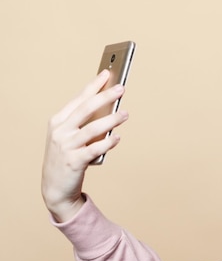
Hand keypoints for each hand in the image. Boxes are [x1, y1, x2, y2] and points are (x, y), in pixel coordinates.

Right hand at [41, 70, 128, 222]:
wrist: (55, 187)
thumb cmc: (68, 157)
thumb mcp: (71, 137)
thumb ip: (86, 124)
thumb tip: (110, 107)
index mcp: (58, 121)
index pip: (79, 99)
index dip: (93, 86)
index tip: (107, 73)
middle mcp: (60, 131)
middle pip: (86, 109)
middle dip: (104, 96)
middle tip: (121, 88)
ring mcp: (66, 146)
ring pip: (92, 128)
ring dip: (111, 119)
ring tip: (125, 114)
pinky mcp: (74, 161)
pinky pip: (95, 149)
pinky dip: (107, 142)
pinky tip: (117, 137)